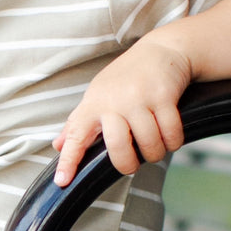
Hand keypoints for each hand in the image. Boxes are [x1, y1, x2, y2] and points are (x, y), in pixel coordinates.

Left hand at [52, 35, 191, 186]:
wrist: (159, 49)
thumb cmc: (124, 79)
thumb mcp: (96, 96)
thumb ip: (78, 123)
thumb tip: (58, 146)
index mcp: (93, 105)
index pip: (76, 136)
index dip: (69, 161)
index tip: (63, 181)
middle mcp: (114, 102)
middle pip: (119, 148)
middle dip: (128, 164)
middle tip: (133, 164)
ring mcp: (139, 98)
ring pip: (149, 144)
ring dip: (155, 153)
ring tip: (154, 148)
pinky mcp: (164, 96)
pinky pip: (171, 134)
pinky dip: (173, 142)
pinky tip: (169, 138)